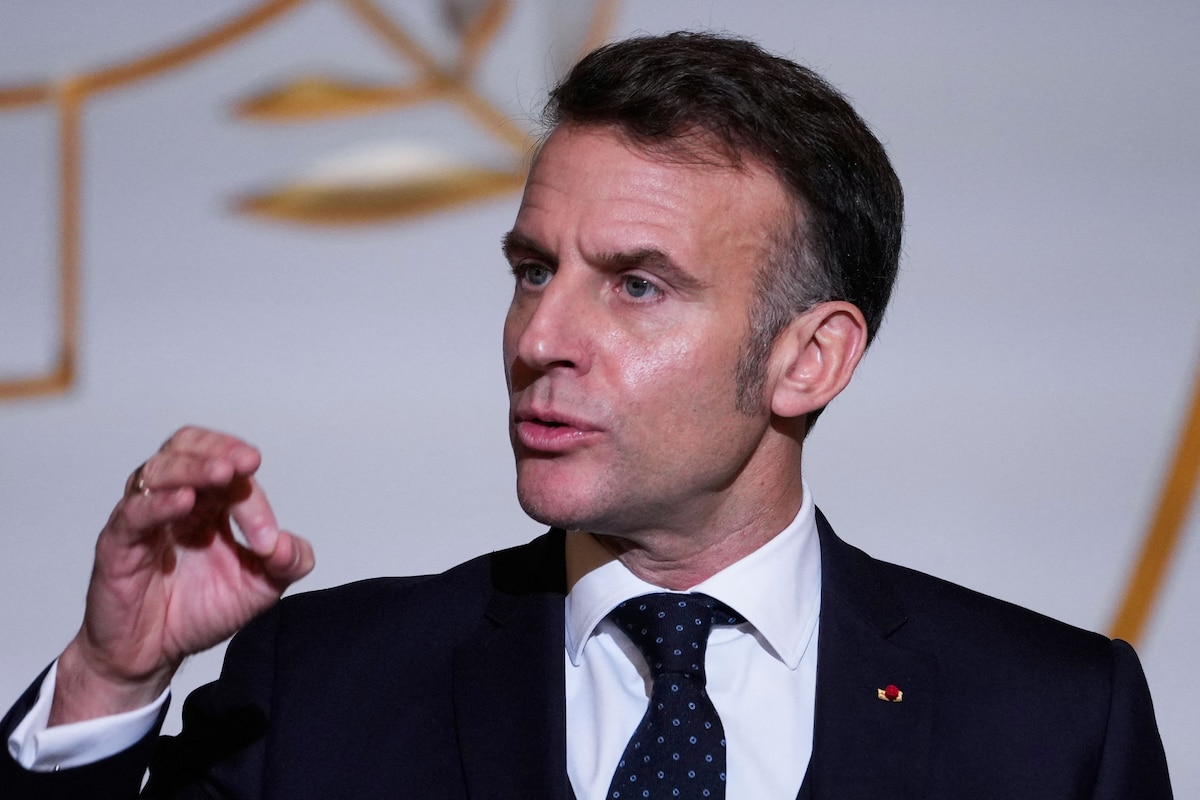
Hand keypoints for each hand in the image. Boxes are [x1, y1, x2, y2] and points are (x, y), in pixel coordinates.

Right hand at [50, 427, 314, 724]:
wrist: (153, 656)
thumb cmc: (199, 611)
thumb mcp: (260, 588)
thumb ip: (287, 564)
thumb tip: (290, 545)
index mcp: (210, 504)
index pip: (230, 474)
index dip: (253, 495)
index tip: (269, 538)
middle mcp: (175, 501)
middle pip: (187, 449)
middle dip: (219, 449)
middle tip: (246, 462)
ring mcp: (144, 519)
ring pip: (158, 470)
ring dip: (192, 467)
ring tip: (221, 473)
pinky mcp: (117, 544)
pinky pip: (133, 513)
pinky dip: (158, 504)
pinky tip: (183, 502)